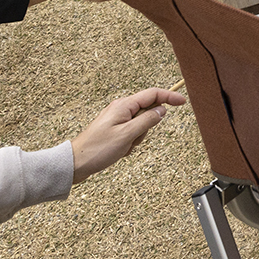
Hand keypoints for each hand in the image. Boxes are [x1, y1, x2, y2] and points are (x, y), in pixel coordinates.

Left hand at [69, 88, 187, 182]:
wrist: (76, 163)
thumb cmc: (98, 149)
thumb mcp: (127, 135)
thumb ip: (147, 120)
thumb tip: (161, 110)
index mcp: (124, 106)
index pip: (152, 94)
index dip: (169, 96)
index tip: (183, 101)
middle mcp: (120, 109)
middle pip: (147, 112)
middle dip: (146, 128)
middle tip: (133, 140)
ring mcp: (117, 120)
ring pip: (140, 126)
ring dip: (136, 138)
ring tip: (122, 147)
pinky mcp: (114, 130)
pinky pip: (131, 134)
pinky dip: (130, 143)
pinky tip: (118, 151)